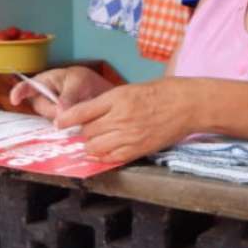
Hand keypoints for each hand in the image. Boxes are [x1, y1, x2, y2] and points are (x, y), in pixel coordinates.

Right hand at [8, 67, 114, 119]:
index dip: (19, 93)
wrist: (99, 95)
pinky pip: (58, 129)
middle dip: (55, 109)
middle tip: (73, 104)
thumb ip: (68, 97)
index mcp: (44, 82)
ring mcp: (49, 113)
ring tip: (81, 106)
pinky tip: (79, 121)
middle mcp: (43, 99)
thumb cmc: (85, 81)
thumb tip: (60, 113)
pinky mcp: (58, 125)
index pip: (27, 87)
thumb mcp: (79, 83)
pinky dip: (69, 127)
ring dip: (66, 117)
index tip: (15, 100)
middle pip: (41, 107)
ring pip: (51, 120)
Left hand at [56, 78, 197, 162]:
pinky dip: (102, 157)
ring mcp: (129, 135)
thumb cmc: (161, 92)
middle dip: (82, 132)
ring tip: (95, 141)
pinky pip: (111, 158)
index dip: (66, 119)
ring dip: (90, 145)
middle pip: (87, 132)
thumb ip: (108, 103)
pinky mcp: (138, 149)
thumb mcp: (129, 89)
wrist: (188, 104)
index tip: (59, 123)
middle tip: (86, 130)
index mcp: (117, 98)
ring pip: (95, 147)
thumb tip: (87, 116)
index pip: (81, 111)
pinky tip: (102, 152)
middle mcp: (120, 118)